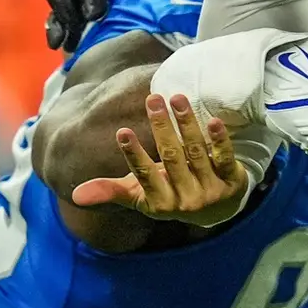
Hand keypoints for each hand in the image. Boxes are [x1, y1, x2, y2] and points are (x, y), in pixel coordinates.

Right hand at [72, 92, 248, 225]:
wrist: (218, 209)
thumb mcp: (141, 196)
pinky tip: (213, 121)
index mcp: (160, 202)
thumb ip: (111, 192)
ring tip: (177, 98)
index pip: (144, 175)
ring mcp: (211, 190)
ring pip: (196, 153)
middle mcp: (186, 199)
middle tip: (153, 99)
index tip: (122, 131)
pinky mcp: (232, 180)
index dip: (134, 155)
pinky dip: (218, 140)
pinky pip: (225, 158)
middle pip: (172, 158)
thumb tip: (75, 195)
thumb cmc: (170, 195)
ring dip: (186, 124)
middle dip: (161, 128)